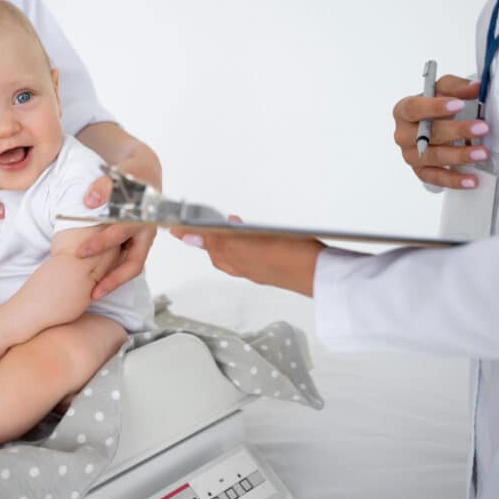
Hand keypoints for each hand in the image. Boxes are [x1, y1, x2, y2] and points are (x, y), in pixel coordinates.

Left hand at [77, 174, 156, 298]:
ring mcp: (142, 241)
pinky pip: (127, 263)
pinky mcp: (137, 244)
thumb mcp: (121, 174)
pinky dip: (113, 273)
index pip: (120, 233)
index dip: (100, 243)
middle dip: (113, 279)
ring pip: (131, 268)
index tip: (79, 252)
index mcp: (143, 216)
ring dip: (114, 281)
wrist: (147, 175)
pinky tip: (96, 282)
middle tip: (93, 292)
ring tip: (94, 295)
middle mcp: (146, 233)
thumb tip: (90, 201)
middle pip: (133, 264)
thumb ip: (104, 185)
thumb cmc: (133, 174)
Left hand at [170, 216, 324, 296]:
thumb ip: (216, 240)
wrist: (320, 273)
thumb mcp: (244, 244)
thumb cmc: (286, 259)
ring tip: (225, 224)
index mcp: (233, 261)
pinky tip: (253, 233)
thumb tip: (187, 237)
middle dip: (207, 237)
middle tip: (196, 225)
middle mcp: (244, 266)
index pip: (206, 246)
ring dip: (227, 238)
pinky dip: (246, 241)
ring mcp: (261, 266)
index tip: (178, 226)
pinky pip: (253, 251)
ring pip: (236, 250)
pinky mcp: (277, 262)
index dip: (193, 234)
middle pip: (218, 251)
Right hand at [393, 75, 489, 188]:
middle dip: (455, 131)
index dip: (434, 107)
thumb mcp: (443, 89)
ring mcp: (410, 154)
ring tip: (481, 153)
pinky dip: (453, 180)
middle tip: (481, 128)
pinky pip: (434, 177)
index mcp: (403, 111)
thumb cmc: (434, 106)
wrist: (432, 123)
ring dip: (458, 156)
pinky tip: (470, 180)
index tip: (458, 105)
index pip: (413, 109)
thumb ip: (457, 87)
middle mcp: (402, 134)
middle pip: (426, 135)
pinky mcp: (420, 170)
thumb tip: (476, 87)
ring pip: (432, 157)